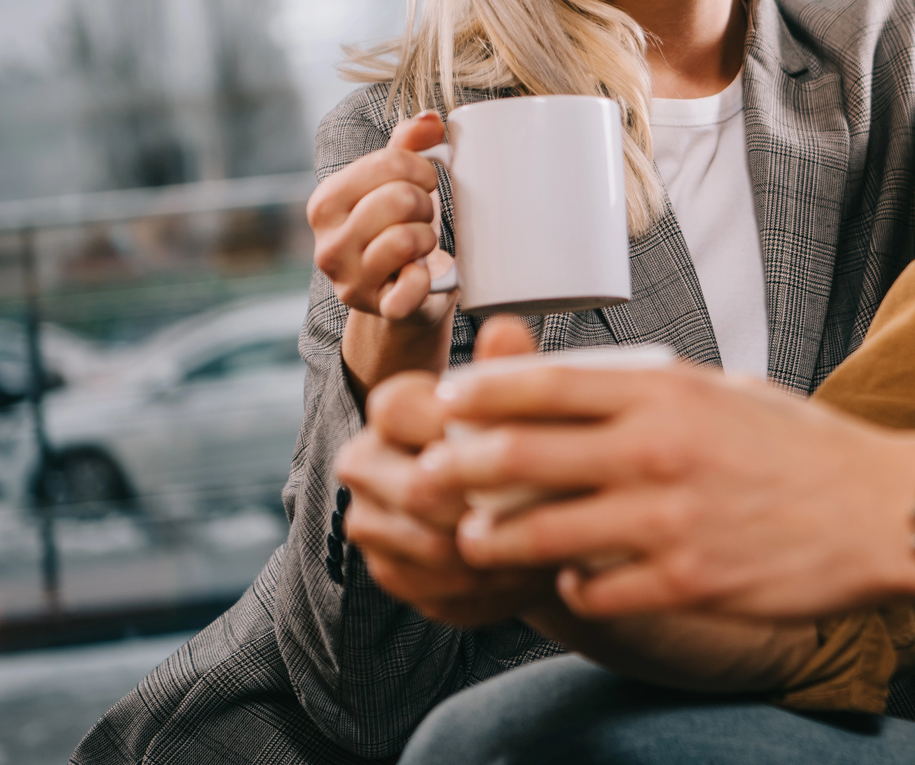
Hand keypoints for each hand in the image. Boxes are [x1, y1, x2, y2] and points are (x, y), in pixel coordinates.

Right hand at [308, 111, 456, 324]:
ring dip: (429, 237)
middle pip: (400, 198)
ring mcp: (350, 281)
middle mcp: (328, 244)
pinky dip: (426, 279)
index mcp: (326, 203)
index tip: (424, 181)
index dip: (421, 167)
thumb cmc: (398, 227)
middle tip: (423, 216)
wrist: (403, 293)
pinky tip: (422, 274)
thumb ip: (408, 144)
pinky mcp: (378, 308)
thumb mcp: (395, 182)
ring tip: (422, 242)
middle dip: (426, 203)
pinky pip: (410, 289)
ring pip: (407, 238)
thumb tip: (429, 119)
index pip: (387, 162)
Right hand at [335, 317, 559, 626]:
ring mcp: (370, 520)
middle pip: (416, 489)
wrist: (524, 515)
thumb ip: (511, 371)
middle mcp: (366, 461)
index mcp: (394, 408)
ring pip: (427, 545)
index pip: (400, 409)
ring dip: (494, 550)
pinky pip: (433, 587)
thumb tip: (505, 328)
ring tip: (547, 545)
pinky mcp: (388, 571)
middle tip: (548, 511)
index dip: (462, 431)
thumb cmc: (527, 445)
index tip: (524, 445)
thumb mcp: (528, 405)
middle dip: (487, 503)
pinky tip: (523, 574)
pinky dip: (485, 586)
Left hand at [415, 360, 914, 620]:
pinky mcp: (684, 582)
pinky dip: (571, 587)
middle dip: (456, 470)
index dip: (478, 394)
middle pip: (517, 458)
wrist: (880, 510)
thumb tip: (576, 390)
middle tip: (431, 476)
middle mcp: (658, 452)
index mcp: (667, 393)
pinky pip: (593, 591)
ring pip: (537, 535)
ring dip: (492, 540)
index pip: (542, 385)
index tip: (447, 401)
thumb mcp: (726, 391)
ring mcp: (667, 522)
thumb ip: (652, 392)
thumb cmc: (804, 447)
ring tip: (475, 540)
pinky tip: (571, 580)